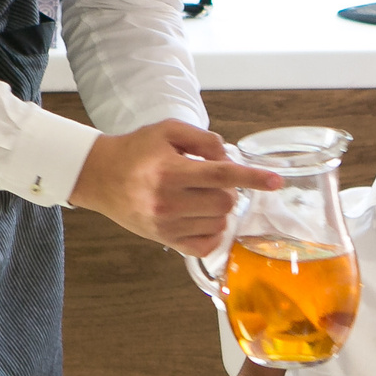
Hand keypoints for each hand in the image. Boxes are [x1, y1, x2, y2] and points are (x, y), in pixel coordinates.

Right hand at [69, 120, 282, 253]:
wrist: (100, 176)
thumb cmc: (136, 151)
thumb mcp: (167, 131)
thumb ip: (204, 139)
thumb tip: (229, 158)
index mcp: (169, 170)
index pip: (220, 175)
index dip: (251, 178)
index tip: (275, 181)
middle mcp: (167, 201)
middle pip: (224, 202)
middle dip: (228, 191)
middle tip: (212, 181)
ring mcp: (166, 225)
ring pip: (219, 222)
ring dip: (219, 209)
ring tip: (199, 196)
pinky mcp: (165, 240)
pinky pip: (207, 244)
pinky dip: (212, 231)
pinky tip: (201, 217)